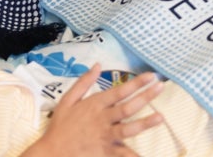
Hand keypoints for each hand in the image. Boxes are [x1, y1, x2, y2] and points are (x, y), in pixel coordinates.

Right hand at [25, 66, 163, 156]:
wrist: (51, 152)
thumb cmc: (59, 126)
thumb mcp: (67, 100)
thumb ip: (83, 82)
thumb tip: (97, 64)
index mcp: (95, 104)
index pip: (120, 91)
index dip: (136, 82)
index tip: (151, 75)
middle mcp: (102, 119)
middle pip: (128, 107)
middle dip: (146, 96)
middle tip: (161, 87)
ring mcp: (105, 136)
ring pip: (129, 128)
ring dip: (145, 122)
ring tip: (161, 117)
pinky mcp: (105, 152)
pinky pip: (123, 153)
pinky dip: (133, 154)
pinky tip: (145, 154)